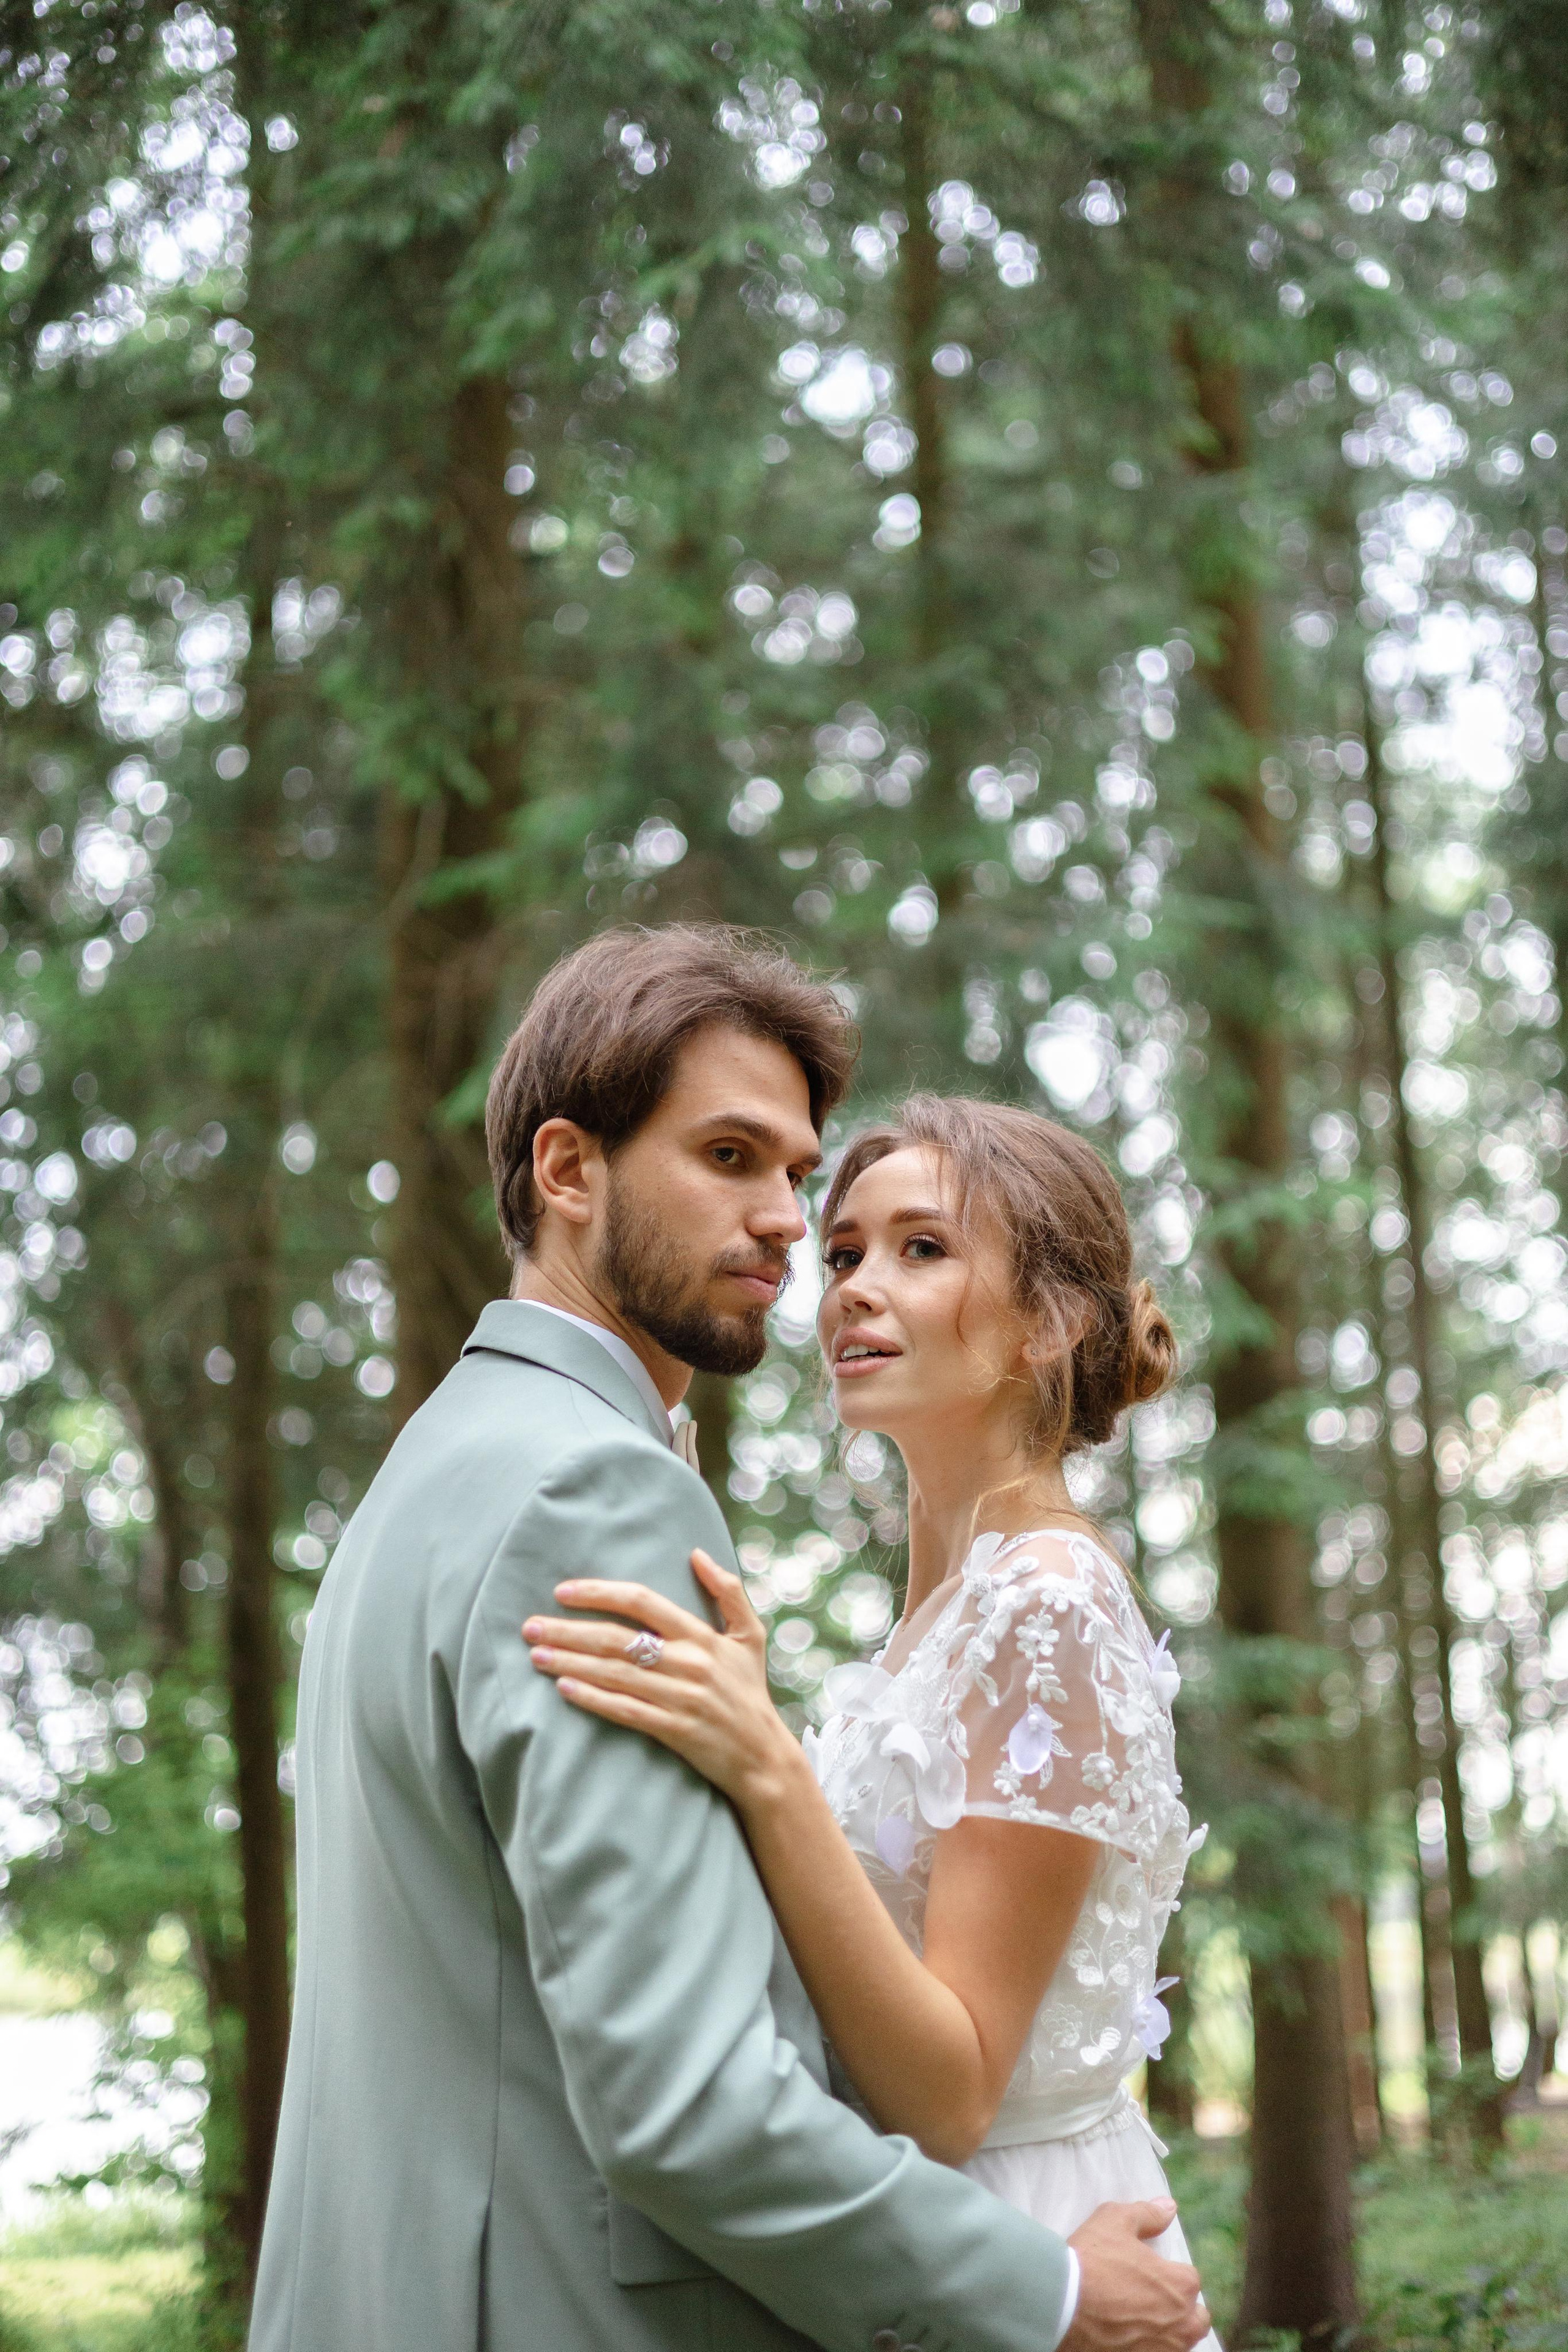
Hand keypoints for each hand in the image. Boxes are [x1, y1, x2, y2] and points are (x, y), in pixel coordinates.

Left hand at [523, 1552, 799, 1810]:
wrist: (763, 1756)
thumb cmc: (750, 1692)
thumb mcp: (750, 1636)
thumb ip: (728, 1590)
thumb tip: (697, 1554)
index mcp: (702, 1636)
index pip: (642, 1602)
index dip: (599, 1593)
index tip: (562, 1592)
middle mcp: (689, 1663)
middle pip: (617, 1639)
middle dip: (568, 1631)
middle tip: (530, 1627)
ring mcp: (680, 1698)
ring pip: (614, 1674)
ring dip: (570, 1663)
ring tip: (536, 1656)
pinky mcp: (673, 1730)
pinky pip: (624, 1711)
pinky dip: (592, 1699)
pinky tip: (564, 1689)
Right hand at [1061, 2200, 1208, 2351]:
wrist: (1060, 2303)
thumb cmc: (1091, 2260)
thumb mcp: (1116, 2220)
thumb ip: (1148, 2214)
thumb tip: (1169, 2208)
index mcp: (1180, 2285)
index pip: (1190, 2279)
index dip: (1170, 2272)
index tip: (1150, 2271)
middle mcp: (1180, 2323)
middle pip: (1196, 2319)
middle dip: (1183, 2310)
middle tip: (1154, 2300)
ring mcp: (1162, 2349)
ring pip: (1180, 2343)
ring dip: (1169, 2332)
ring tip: (1143, 2321)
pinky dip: (1148, 2346)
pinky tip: (1130, 2336)